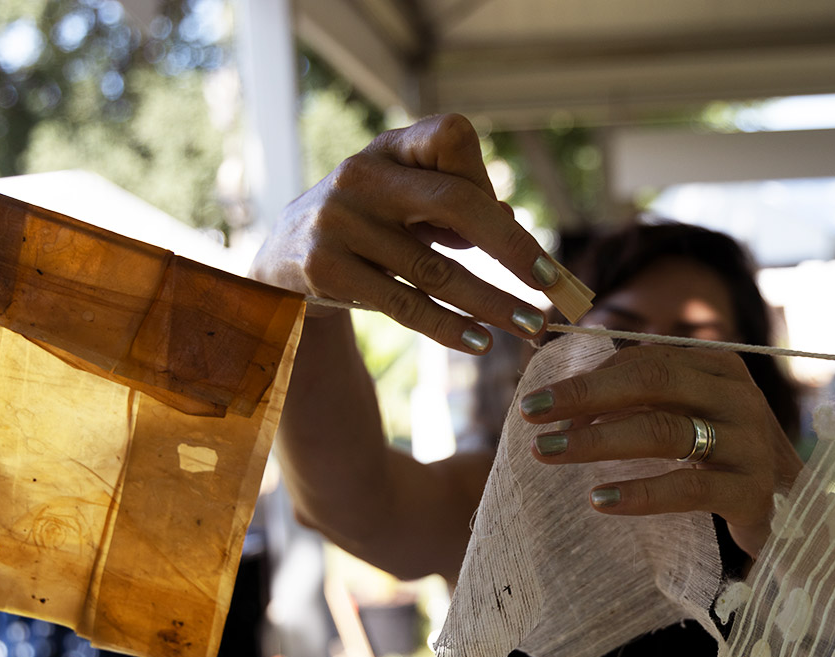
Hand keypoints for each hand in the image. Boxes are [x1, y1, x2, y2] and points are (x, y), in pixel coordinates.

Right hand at [248, 114, 554, 353]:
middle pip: (455, 203)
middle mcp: (359, 175)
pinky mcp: (325, 271)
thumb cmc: (368, 225)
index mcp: (388, 148)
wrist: (282, 262)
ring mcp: (338, 222)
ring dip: (492, 303)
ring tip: (532, 327)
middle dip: (512, 247)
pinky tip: (481, 341)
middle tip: (552, 284)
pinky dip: (449, 327)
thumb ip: (455, 204)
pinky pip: (404, 305)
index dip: (487, 178)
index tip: (511, 224)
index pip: (452, 138)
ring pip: (435, 270)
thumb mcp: (404, 200)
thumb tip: (513, 221)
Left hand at [518, 345, 802, 558]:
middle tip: (530, 413)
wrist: (795, 514)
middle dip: (584, 395)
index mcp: (720, 367)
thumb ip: (640, 399)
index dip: (590, 378)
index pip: (646, 359)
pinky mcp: (752, 493)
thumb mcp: (688, 418)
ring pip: (664, 431)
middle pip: (652, 381)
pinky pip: (688, 489)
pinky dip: (639, 493)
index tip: (540, 402)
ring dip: (596, 441)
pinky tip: (598, 499)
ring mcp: (750, 443)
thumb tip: (562, 398)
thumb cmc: (723, 459)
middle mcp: (738, 396)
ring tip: (545, 452)